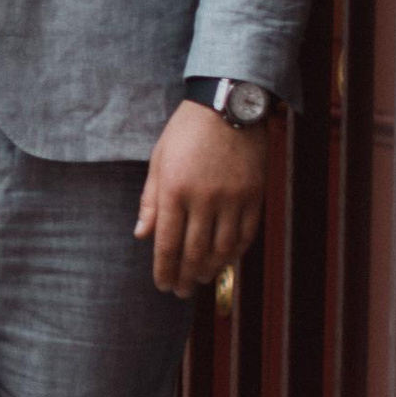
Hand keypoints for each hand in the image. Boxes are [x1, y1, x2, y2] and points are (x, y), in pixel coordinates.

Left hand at [136, 102, 267, 297]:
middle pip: (194, 252)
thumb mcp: (158, 160)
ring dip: (210, 269)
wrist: (228, 104)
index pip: (167, 243)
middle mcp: (203, 198)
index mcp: (174, 189)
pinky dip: (235, 253)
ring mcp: (232, 198)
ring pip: (222, 248)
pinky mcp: (254, 194)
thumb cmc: (186, 131)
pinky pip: (246, 234)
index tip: (163, 286)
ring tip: (200, 279)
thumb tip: (141, 236)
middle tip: (180, 291)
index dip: (164, 270)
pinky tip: (225, 261)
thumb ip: (150, 201)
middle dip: (185, 276)